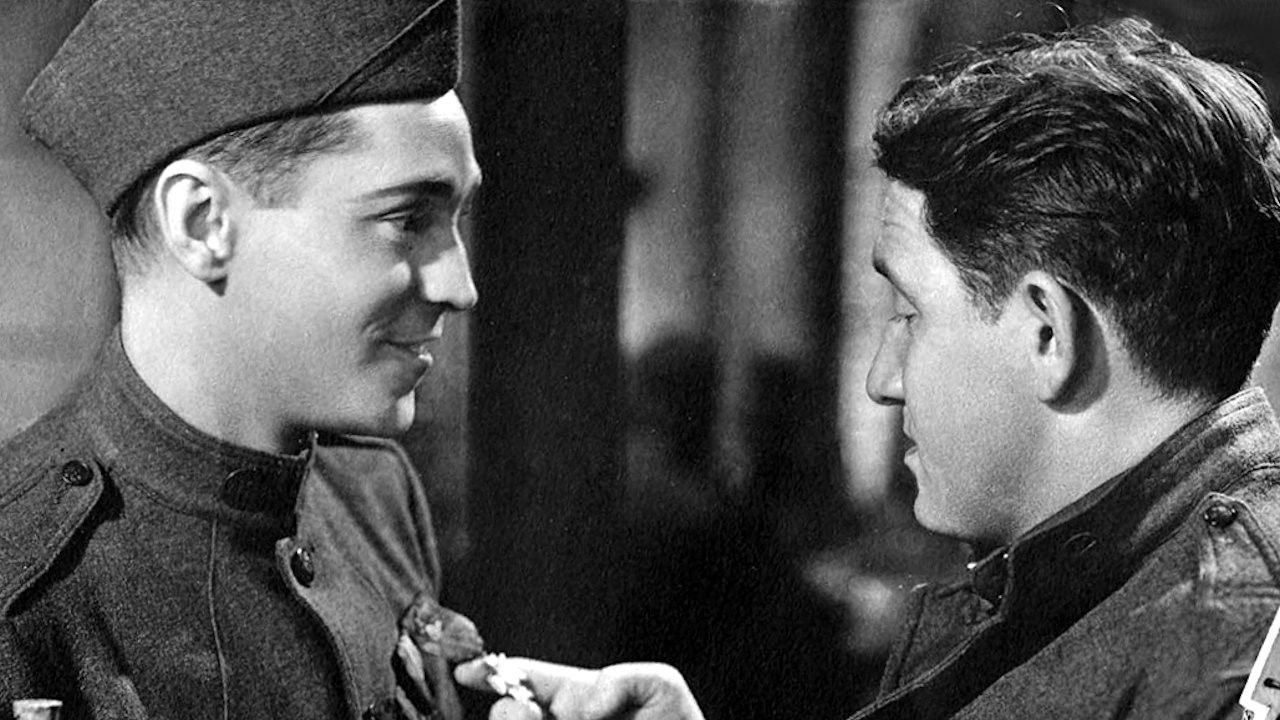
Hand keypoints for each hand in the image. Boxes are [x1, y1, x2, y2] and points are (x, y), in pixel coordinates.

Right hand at [455, 657, 704, 719]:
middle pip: (510, 714)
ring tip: (550, 719)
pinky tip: (553, 718)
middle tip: (527, 712)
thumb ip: (623, 679)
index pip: (526, 680)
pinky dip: (544, 719)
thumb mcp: (658, 688)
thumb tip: (584, 705)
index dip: (493, 673)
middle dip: (510, 712)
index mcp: (574, 701)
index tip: (467, 672)